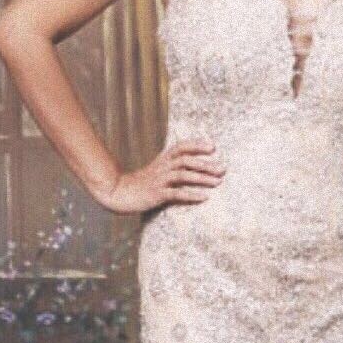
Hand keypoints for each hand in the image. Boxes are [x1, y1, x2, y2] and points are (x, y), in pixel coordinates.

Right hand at [93, 138, 225, 213]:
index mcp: (163, 159)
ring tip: (218, 182)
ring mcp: (159, 180)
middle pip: (186, 160)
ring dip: (202, 178)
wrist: (119, 193)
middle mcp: (162, 167)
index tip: (213, 147)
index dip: (197, 145)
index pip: (182, 147)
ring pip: (183, 175)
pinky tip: (204, 197)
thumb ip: (172, 164)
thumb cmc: (141, 182)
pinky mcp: (157, 194)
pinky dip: (191, 195)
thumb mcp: (157, 169)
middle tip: (223, 169)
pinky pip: (176, 194)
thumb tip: (193, 163)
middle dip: (206, 164)